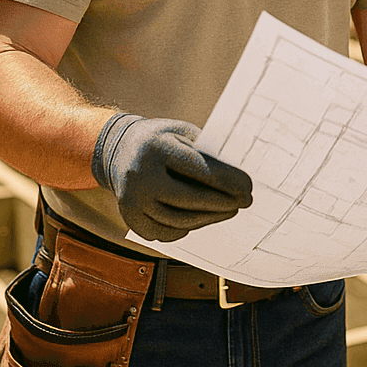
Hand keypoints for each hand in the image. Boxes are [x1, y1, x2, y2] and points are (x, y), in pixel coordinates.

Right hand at [91, 114, 252, 241]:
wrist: (117, 151)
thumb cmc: (160, 140)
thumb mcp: (181, 134)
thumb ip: (206, 153)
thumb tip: (238, 178)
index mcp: (155, 149)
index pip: (198, 169)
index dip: (227, 181)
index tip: (249, 188)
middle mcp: (139, 177)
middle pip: (190, 200)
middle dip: (222, 203)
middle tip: (245, 202)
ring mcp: (132, 202)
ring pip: (180, 221)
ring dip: (210, 218)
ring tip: (229, 210)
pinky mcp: (132, 220)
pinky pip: (168, 233)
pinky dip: (189, 227)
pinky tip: (202, 217)